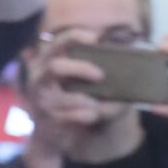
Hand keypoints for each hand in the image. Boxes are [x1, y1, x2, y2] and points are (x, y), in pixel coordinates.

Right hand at [18, 29, 109, 167]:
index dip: (75, 36)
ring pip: (61, 96)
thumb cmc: (72, 97)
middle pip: (55, 66)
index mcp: (49, 59)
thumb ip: (97, 66)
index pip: (58, 41)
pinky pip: (65, 117)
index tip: (97, 37)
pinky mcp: (44, 118)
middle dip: (80, 69)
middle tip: (101, 75)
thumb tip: (128, 52)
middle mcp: (39, 75)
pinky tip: (92, 116)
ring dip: (84, 100)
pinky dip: (82, 116)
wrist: (54, 130)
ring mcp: (40, 98)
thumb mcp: (82, 80)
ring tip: (98, 104)